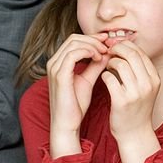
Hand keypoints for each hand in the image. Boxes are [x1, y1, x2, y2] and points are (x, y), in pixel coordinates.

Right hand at [46, 33, 109, 155]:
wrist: (67, 124)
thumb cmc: (75, 106)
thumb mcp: (88, 81)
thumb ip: (95, 66)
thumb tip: (107, 53)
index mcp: (59, 63)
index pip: (74, 40)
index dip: (92, 38)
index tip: (108, 41)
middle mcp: (54, 62)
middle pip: (74, 38)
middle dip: (93, 39)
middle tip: (108, 46)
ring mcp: (55, 68)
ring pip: (74, 43)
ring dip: (92, 45)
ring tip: (105, 53)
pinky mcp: (60, 75)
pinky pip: (73, 54)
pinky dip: (88, 52)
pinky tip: (98, 58)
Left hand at [102, 40, 159, 138]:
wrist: (135, 133)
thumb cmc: (137, 108)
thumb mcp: (145, 87)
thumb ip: (138, 69)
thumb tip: (123, 47)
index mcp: (155, 78)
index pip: (140, 51)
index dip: (125, 45)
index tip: (115, 46)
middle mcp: (148, 84)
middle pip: (131, 54)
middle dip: (116, 49)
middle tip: (108, 52)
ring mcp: (136, 93)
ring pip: (121, 64)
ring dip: (110, 62)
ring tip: (107, 67)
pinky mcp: (122, 101)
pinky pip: (110, 78)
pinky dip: (105, 75)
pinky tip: (105, 78)